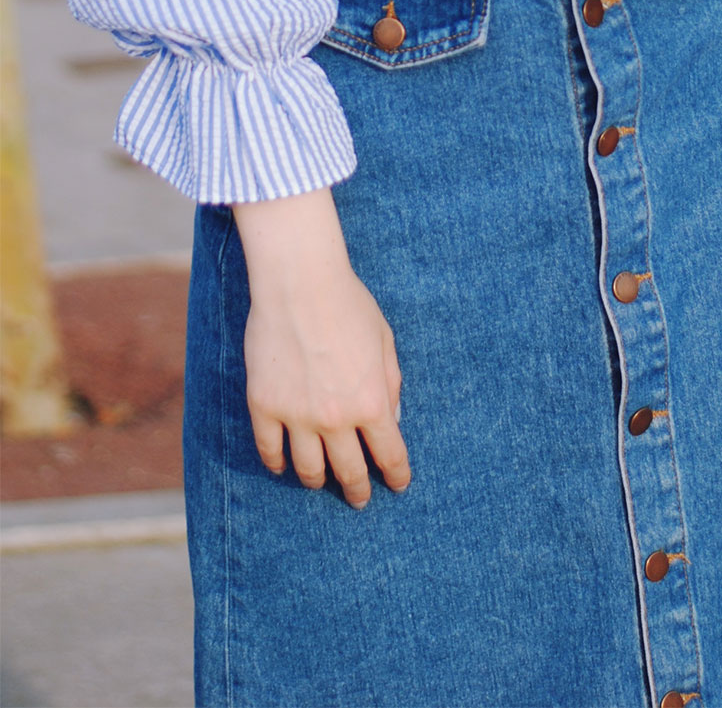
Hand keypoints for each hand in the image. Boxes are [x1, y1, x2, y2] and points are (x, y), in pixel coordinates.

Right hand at [234, 189, 410, 504]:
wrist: (299, 281)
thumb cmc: (347, 303)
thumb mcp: (384, 340)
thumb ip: (391, 383)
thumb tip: (392, 419)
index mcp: (371, 401)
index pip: (389, 454)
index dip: (396, 475)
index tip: (397, 485)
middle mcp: (336, 417)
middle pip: (349, 471)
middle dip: (358, 490)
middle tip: (360, 499)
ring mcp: (297, 415)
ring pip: (308, 469)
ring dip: (318, 481)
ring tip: (321, 482)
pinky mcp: (264, 406)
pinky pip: (270, 450)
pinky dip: (277, 463)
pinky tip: (282, 466)